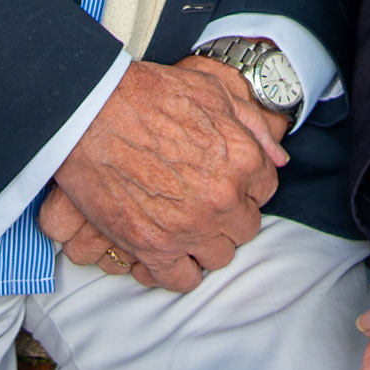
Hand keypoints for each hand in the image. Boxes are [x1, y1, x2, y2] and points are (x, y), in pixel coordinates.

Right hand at [37, 56, 289, 290]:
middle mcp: (223, 198)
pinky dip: (178, 269)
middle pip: (245, 227)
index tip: (224, 180)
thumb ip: (251, 126)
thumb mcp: (212, 90)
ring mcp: (189, 227)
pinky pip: (182, 279)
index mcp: (242, 159)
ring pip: (218, 256)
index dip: (244, 184)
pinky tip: (167, 250)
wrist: (90, 111)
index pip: (266, 190)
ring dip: (205, 242)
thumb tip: (279, 160)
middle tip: (201, 200)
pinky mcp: (152, 247)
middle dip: (228, 215)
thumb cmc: (148, 94)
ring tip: (184, 223)